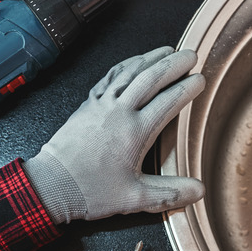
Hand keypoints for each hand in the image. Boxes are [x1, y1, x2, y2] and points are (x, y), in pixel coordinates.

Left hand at [24, 46, 205, 222]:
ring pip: (130, 73)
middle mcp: (119, 113)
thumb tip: (198, 191)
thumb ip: (169, 193)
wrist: (51, 185)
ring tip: (167, 51)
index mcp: (135, 132)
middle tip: (190, 55)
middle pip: (151, 78)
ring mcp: (101, 106)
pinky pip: (110, 77)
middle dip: (174, 64)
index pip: (168, 102)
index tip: (200, 80)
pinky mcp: (88, 106)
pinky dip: (125, 65)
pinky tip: (132, 63)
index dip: (187, 88)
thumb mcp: (135, 199)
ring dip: (151, 58)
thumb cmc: (90, 191)